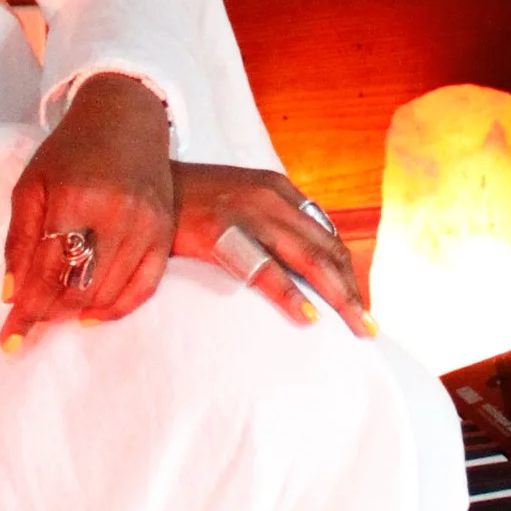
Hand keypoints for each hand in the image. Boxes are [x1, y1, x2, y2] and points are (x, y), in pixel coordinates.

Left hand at [3, 72, 175, 347]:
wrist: (126, 119)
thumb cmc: (70, 152)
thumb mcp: (31, 185)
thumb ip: (19, 240)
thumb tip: (12, 295)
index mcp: (76, 199)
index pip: (48, 271)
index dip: (27, 310)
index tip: (9, 341)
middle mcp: (117, 214)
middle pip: (80, 287)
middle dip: (50, 312)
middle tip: (31, 317)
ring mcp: (147, 225)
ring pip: (109, 292)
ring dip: (77, 310)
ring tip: (56, 309)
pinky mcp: (165, 232)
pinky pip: (145, 286)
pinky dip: (117, 308)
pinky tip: (91, 313)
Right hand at [173, 163, 374, 338]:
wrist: (142, 183)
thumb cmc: (188, 203)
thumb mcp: (238, 201)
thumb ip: (266, 222)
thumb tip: (293, 259)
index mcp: (279, 191)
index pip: (327, 236)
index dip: (347, 273)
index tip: (357, 303)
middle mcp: (271, 197)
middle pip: (327, 249)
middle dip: (351, 290)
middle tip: (368, 327)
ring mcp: (247, 212)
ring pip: (309, 259)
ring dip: (338, 296)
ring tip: (355, 328)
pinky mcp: (218, 231)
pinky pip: (264, 268)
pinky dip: (291, 294)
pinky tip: (308, 317)